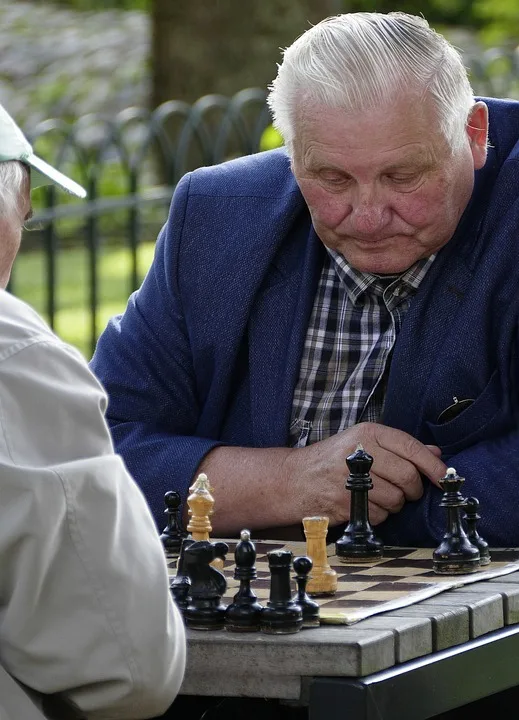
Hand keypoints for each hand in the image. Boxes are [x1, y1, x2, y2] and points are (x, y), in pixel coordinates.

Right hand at [285, 422, 446, 526]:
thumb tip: (436, 454)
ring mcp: (351, 479)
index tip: (444, 479)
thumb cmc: (332, 461)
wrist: (293, 479)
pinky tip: (362, 505)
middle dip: (412, 490)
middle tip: (403, 490)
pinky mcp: (345, 503)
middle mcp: (360, 452)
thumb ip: (400, 448)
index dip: (432, 466)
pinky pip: (379, 516)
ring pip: (396, 500)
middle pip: (408, 477)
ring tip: (376, 496)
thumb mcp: (363, 443)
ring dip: (393, 505)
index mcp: (368, 433)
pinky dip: (377, 516)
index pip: (410, 447)